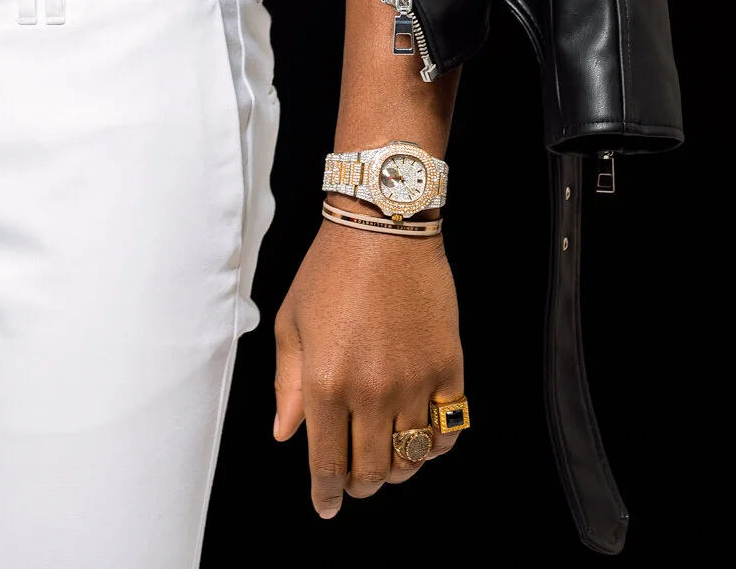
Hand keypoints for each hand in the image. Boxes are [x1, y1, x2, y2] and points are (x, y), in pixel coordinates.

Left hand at [273, 214, 464, 518]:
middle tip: (353, 481)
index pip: (327, 463)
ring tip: (386, 458)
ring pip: (411, 458)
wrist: (384, 228)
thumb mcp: (292, 322)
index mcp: (326, 383)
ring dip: (397, 468)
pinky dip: (434, 445)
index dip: (325, 493)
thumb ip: (289, 384)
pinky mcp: (448, 369)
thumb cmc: (330, 270)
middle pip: (373, 471)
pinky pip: (448, 430)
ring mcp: (414, 383)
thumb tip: (287, 434)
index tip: (325, 506)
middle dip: (360, 485)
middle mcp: (371, 392)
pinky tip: (422, 436)